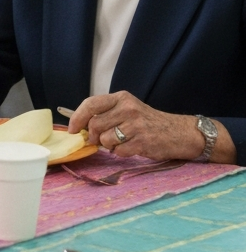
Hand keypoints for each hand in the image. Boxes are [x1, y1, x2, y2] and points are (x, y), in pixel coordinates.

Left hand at [67, 91, 216, 160]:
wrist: (179, 133)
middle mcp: (128, 109)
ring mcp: (136, 125)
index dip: (77, 118)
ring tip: (121, 142)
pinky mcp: (142, 142)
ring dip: (108, 145)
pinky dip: (120, 153)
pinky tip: (131, 147)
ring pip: (105, 140)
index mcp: (121, 98)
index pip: (90, 104)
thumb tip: (79, 127)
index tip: (71, 129)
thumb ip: (106, 113)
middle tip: (100, 140)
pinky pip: (118, 151)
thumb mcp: (127, 109)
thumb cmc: (148, 122)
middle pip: (94, 125)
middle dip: (93, 136)